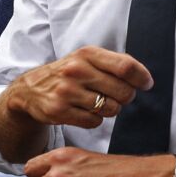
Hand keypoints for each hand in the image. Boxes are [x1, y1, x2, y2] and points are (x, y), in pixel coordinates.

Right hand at [2, 46, 152, 129]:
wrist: (29, 90)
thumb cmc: (67, 74)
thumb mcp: (85, 59)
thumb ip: (113, 64)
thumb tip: (144, 79)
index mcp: (86, 54)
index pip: (125, 66)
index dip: (141, 77)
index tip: (146, 84)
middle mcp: (76, 70)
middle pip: (123, 91)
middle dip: (125, 97)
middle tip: (116, 96)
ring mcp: (67, 91)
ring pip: (110, 109)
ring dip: (110, 110)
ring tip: (97, 103)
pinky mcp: (59, 111)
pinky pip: (94, 122)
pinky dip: (95, 120)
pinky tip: (84, 112)